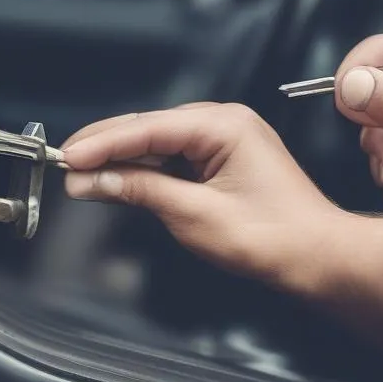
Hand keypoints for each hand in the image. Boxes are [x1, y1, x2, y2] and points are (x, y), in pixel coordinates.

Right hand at [61, 103, 343, 290]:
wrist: (316, 258)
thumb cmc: (273, 237)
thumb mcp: (194, 215)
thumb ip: (140, 190)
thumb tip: (96, 179)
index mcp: (224, 125)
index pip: (148, 127)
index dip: (103, 143)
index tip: (69, 156)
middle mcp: (225, 123)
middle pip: (149, 128)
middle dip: (106, 148)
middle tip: (66, 165)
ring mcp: (224, 140)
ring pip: (158, 143)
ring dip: (121, 160)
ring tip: (83, 176)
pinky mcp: (222, 161)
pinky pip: (173, 158)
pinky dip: (144, 170)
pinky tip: (117, 179)